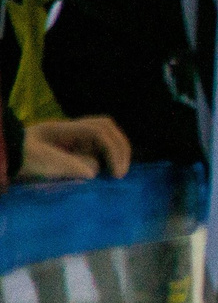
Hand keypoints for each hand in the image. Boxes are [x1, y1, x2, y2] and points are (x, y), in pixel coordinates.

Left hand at [17, 115, 131, 181]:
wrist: (7, 158)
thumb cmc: (23, 159)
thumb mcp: (43, 162)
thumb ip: (70, 165)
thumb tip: (94, 172)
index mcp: (64, 130)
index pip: (99, 132)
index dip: (114, 150)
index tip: (116, 174)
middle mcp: (72, 129)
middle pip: (106, 128)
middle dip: (120, 148)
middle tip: (121, 174)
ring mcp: (72, 137)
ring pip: (104, 137)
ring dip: (115, 153)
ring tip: (116, 174)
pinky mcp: (72, 147)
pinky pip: (96, 148)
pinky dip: (107, 158)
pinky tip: (106, 173)